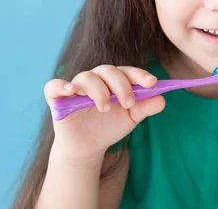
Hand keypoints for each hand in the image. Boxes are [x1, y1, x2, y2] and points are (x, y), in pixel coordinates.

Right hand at [44, 65, 165, 163]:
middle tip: (129, 103)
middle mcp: (95, 79)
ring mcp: (76, 87)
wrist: (88, 147)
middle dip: (121, 85)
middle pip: (108, 71)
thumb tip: (162, 99)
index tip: (152, 83)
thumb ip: (146, 107)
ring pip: (86, 77)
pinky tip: (71, 90)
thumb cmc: (110, 126)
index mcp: (113, 80)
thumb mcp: (131, 118)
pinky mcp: (57, 98)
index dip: (139, 75)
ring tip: (105, 108)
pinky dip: (61, 85)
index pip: (127, 71)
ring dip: (98, 90)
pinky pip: (54, 86)